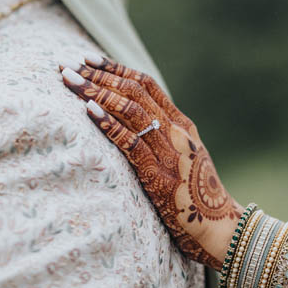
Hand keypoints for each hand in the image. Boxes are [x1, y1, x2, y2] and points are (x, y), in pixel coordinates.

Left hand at [60, 55, 242, 269]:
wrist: (220, 228)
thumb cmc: (196, 195)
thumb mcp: (184, 157)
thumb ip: (163, 137)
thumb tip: (132, 122)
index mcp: (181, 124)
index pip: (146, 84)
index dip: (116, 69)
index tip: (89, 59)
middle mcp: (175, 132)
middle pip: (134, 92)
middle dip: (98, 76)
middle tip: (67, 66)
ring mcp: (169, 151)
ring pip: (130, 111)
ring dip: (96, 93)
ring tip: (70, 82)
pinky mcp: (160, 175)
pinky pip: (131, 143)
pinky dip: (109, 125)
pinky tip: (89, 112)